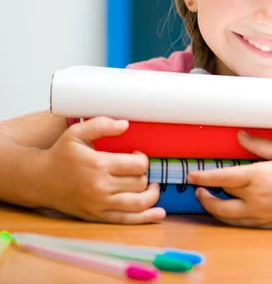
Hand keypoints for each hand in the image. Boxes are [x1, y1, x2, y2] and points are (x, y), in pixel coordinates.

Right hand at [39, 117, 165, 223]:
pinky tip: (159, 213)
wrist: (39, 180)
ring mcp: (99, 204)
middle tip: (138, 170)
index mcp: (98, 165)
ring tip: (151, 187)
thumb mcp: (76, 133)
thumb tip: (125, 124)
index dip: (142, 159)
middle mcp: (100, 187)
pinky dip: (146, 218)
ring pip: (138, 203)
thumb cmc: (60, 155)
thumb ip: (101, 125)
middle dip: (144, 175)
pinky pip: (127, 220)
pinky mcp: (97, 216)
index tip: (136, 156)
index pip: (137, 165)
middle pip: (139, 183)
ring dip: (151, 195)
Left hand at [187, 131, 271, 228]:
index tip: (192, 176)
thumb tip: (241, 136)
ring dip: (213, 208)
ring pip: (226, 215)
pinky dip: (229, 217)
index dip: (203, 177)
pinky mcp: (267, 224)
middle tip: (199, 187)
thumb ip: (260, 145)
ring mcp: (260, 214)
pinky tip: (229, 210)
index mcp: (258, 177)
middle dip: (206, 192)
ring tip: (207, 199)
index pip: (221, 178)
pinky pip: (241, 223)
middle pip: (221, 197)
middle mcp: (255, 198)